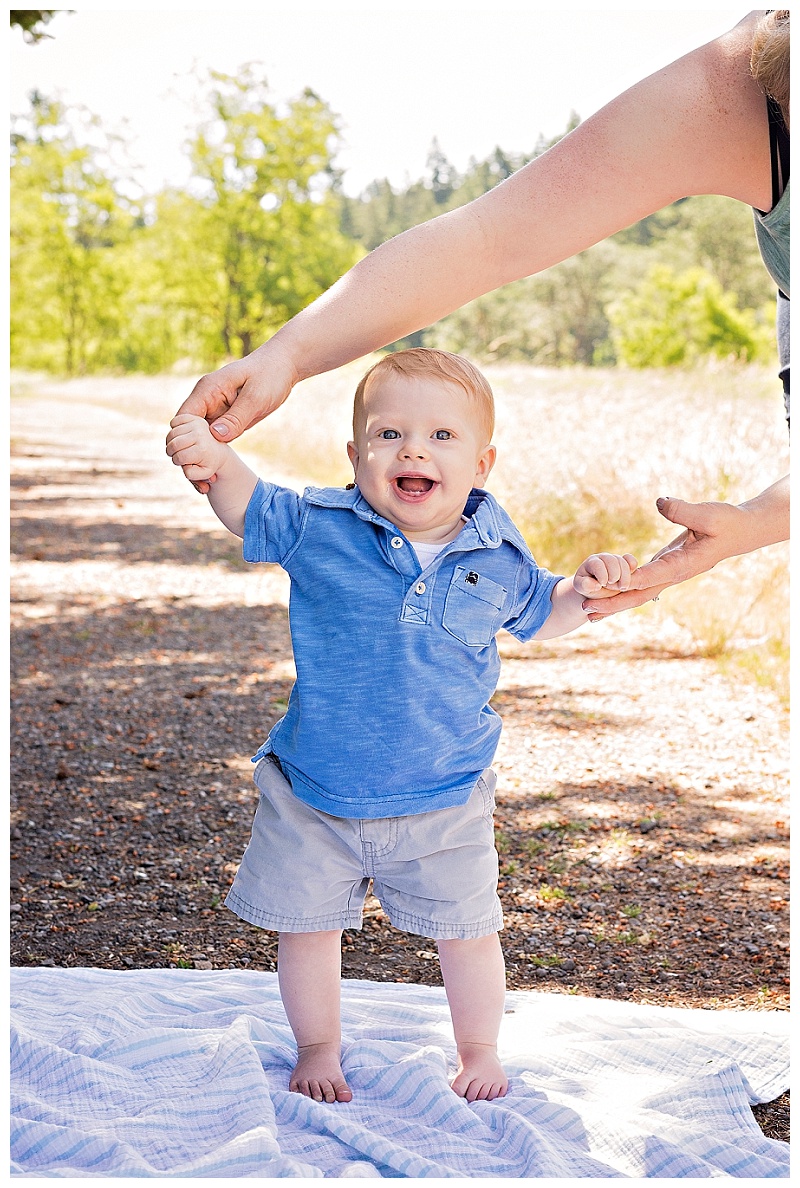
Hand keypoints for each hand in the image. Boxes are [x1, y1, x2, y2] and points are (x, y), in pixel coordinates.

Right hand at [175, 339, 298, 490]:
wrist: (283, 367)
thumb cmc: (269, 375)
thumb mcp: (256, 397)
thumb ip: (236, 417)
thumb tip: (215, 436)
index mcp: (207, 390)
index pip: (183, 419)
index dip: (182, 442)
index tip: (191, 464)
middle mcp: (205, 402)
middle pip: (185, 434)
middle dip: (187, 458)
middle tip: (200, 482)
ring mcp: (214, 412)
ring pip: (196, 442)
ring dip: (197, 463)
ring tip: (204, 487)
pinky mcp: (224, 421)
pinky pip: (211, 442)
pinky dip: (209, 459)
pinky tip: (213, 477)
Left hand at [573, 552, 637, 597]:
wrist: (597, 590)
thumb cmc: (587, 588)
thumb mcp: (582, 588)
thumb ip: (584, 585)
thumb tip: (595, 585)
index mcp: (592, 562)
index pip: (597, 564)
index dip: (601, 573)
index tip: (602, 584)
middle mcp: (604, 558)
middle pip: (612, 560)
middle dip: (614, 573)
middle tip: (613, 585)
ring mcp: (615, 560)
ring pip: (623, 562)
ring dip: (625, 575)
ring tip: (622, 588)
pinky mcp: (625, 565)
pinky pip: (631, 560)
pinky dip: (632, 566)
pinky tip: (632, 575)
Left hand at [581, 496, 758, 620]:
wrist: (741, 532)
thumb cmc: (727, 522)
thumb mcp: (709, 514)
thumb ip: (683, 510)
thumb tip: (660, 503)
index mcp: (683, 564)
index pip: (651, 576)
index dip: (629, 580)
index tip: (606, 585)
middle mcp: (674, 574)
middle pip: (639, 594)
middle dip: (613, 603)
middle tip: (585, 609)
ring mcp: (670, 574)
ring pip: (638, 593)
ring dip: (613, 602)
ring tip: (588, 611)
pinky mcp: (667, 568)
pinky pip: (641, 584)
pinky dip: (623, 591)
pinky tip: (606, 595)